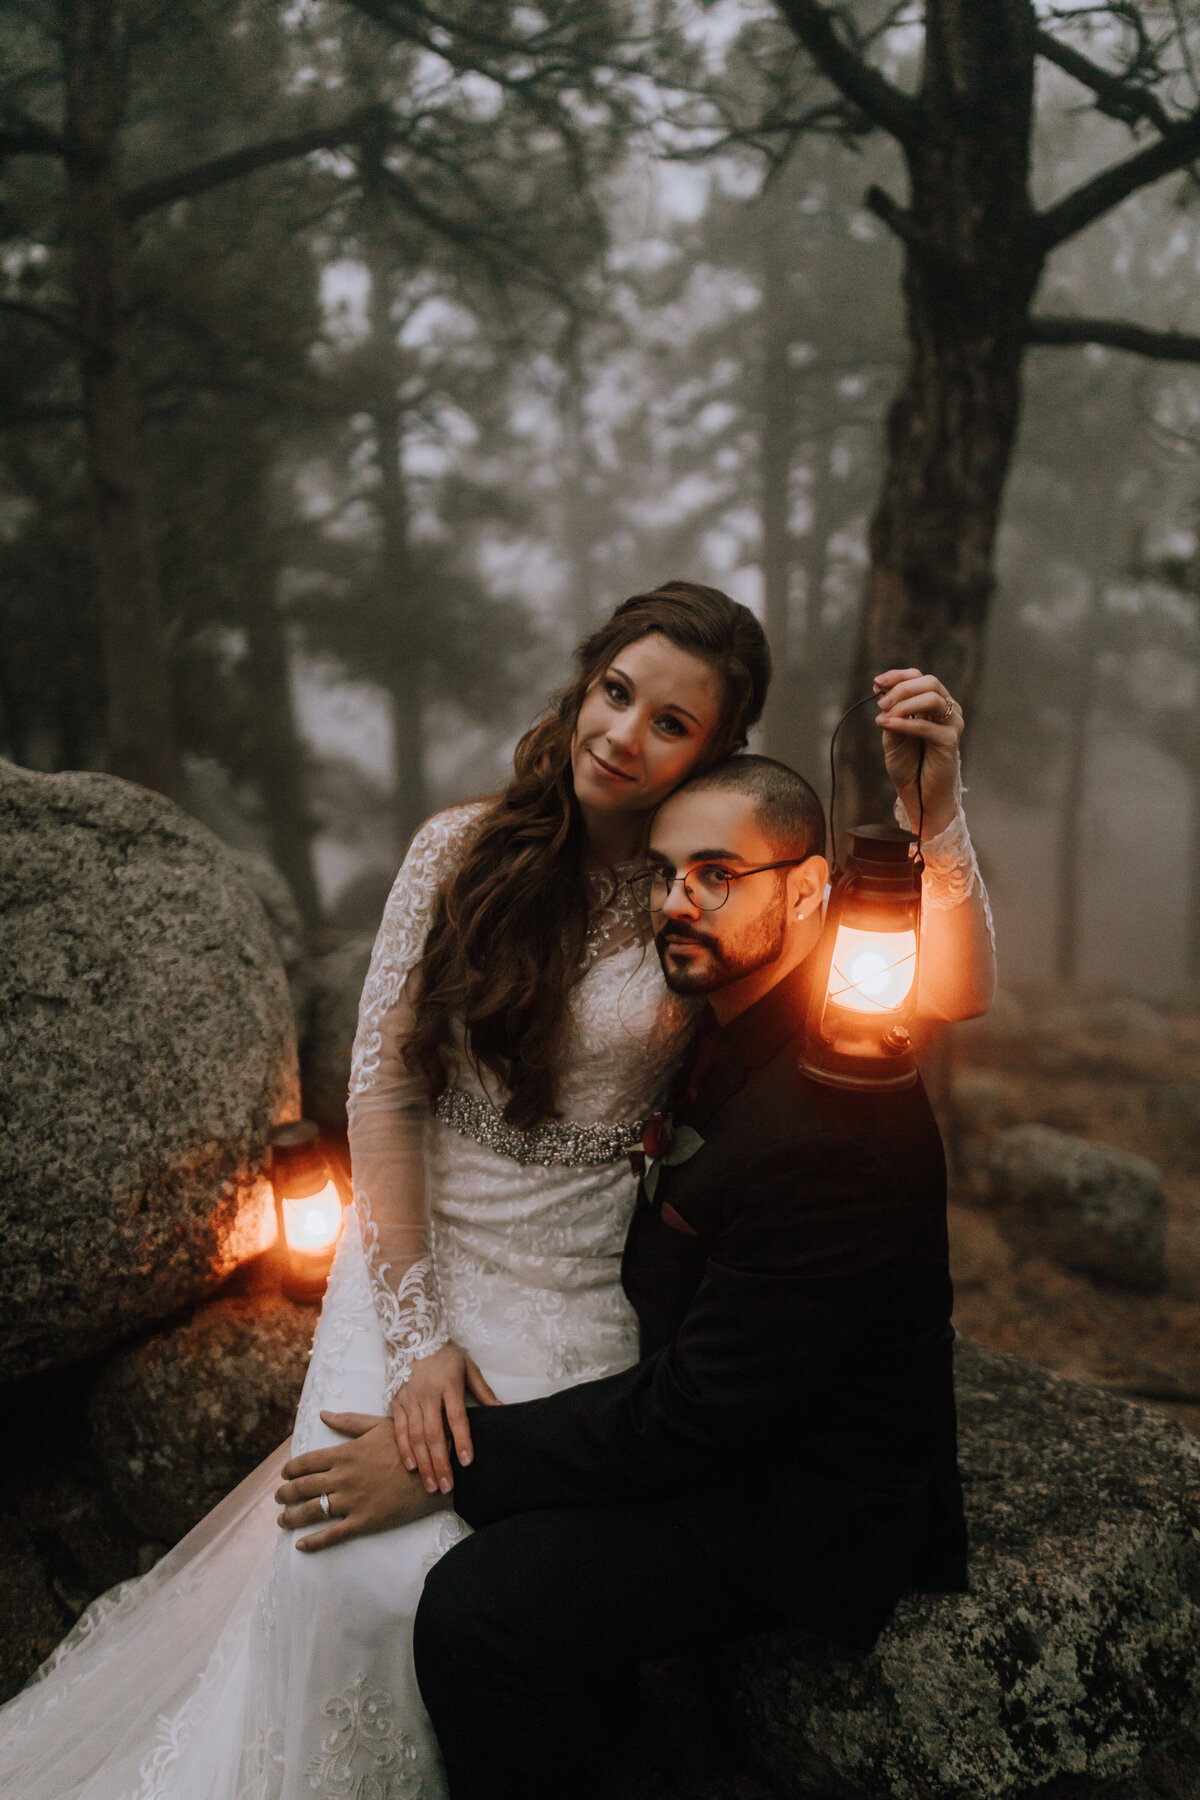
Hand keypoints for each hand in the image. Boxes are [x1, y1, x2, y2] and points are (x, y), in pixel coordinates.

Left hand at [275, 1412, 444, 1551]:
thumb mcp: (379, 1426)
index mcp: (345, 1454)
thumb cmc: (409, 1446)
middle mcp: (343, 1478)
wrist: (436, 1472)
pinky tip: (301, 1545)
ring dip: (292, 1517)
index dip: (290, 1470)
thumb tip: (322, 1415)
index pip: (306, 1462)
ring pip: (312, 1512)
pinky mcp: (364, 1522)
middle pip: (303, 1488)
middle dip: (285, 1493)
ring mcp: (352, 1501)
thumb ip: (348, 1421)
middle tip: (278, 1497)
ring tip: (283, 1519)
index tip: (283, 1474)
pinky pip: (332, 1535)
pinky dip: (313, 1542)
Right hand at [392, 1340, 500, 1496]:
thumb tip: (501, 1410)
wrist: (413, 1334)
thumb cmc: (445, 1353)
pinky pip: (400, 1430)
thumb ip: (483, 1391)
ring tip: (431, 1484)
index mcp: (448, 1384)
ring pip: (415, 1437)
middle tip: (446, 1487)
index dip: (461, 1440)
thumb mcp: (468, 1367)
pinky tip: (412, 1466)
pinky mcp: (396, 1401)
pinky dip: (405, 1450)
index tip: (467, 1461)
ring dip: (424, 1463)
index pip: (456, 1417)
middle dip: (440, 1463)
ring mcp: (409, 1398)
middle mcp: (427, 1393)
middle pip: (433, 1434)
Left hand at [873, 668, 963, 838]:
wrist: (919, 792)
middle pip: (929, 682)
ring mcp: (952, 724)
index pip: (919, 677)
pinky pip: (927, 726)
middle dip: (901, 689)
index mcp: (934, 704)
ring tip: (884, 715)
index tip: (876, 683)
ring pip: (932, 698)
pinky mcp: (950, 741)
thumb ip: (890, 712)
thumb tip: (880, 690)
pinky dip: (904, 723)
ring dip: (904, 703)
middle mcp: (948, 709)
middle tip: (880, 703)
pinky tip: (886, 725)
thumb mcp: (892, 733)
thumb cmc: (908, 763)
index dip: (897, 676)